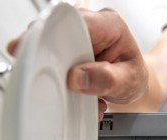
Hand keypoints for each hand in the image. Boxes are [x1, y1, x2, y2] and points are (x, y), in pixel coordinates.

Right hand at [7, 8, 147, 118]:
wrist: (132, 85)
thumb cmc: (132, 78)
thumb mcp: (129, 82)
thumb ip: (107, 80)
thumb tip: (79, 77)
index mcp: (108, 25)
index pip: (74, 22)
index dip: (50, 33)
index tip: (33, 50)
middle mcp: (90, 25)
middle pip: (54, 30)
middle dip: (46, 57)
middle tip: (49, 79)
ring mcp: (76, 36)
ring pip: (48, 44)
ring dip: (52, 71)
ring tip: (71, 89)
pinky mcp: (66, 47)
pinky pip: (50, 56)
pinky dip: (54, 77)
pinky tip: (70, 89)